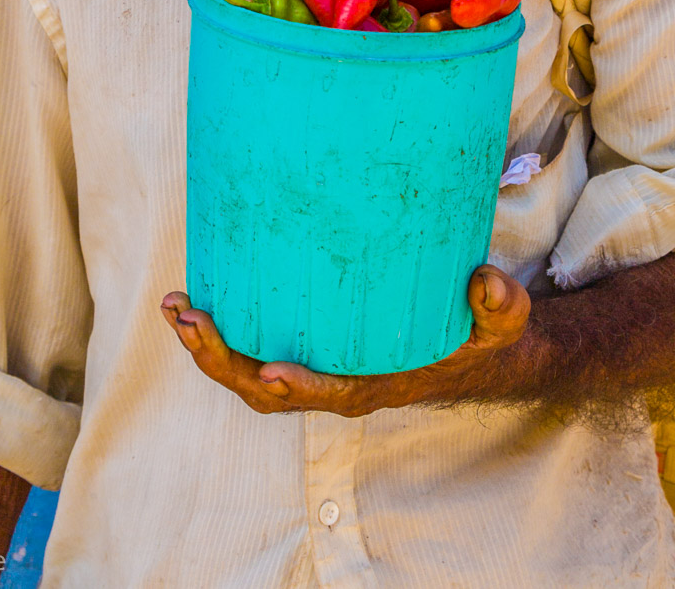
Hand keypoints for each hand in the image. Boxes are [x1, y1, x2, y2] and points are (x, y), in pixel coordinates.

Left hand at [160, 264, 529, 415]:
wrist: (457, 348)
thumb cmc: (471, 334)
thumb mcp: (499, 325)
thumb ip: (499, 306)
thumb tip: (487, 281)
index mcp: (373, 385)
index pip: (331, 394)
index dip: (300, 387)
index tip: (271, 373)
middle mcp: (332, 385)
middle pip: (265, 389)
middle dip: (222, 360)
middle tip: (191, 320)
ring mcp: (310, 367)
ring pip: (245, 373)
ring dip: (205, 347)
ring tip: (175, 308)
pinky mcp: (298, 343)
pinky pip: (249, 346)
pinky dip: (217, 329)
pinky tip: (192, 296)